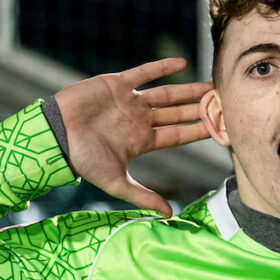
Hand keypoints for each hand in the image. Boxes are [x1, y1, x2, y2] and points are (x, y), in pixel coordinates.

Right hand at [54, 58, 212, 216]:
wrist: (56, 135)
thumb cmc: (83, 161)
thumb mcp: (117, 182)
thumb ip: (144, 196)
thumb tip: (169, 216)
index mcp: (142, 141)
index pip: (178, 135)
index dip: (198, 131)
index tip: (220, 128)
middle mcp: (140, 120)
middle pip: (177, 113)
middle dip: (199, 109)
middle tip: (223, 103)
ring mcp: (130, 101)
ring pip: (166, 93)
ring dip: (188, 89)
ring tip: (210, 86)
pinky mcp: (117, 84)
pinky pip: (144, 72)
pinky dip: (162, 67)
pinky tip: (183, 63)